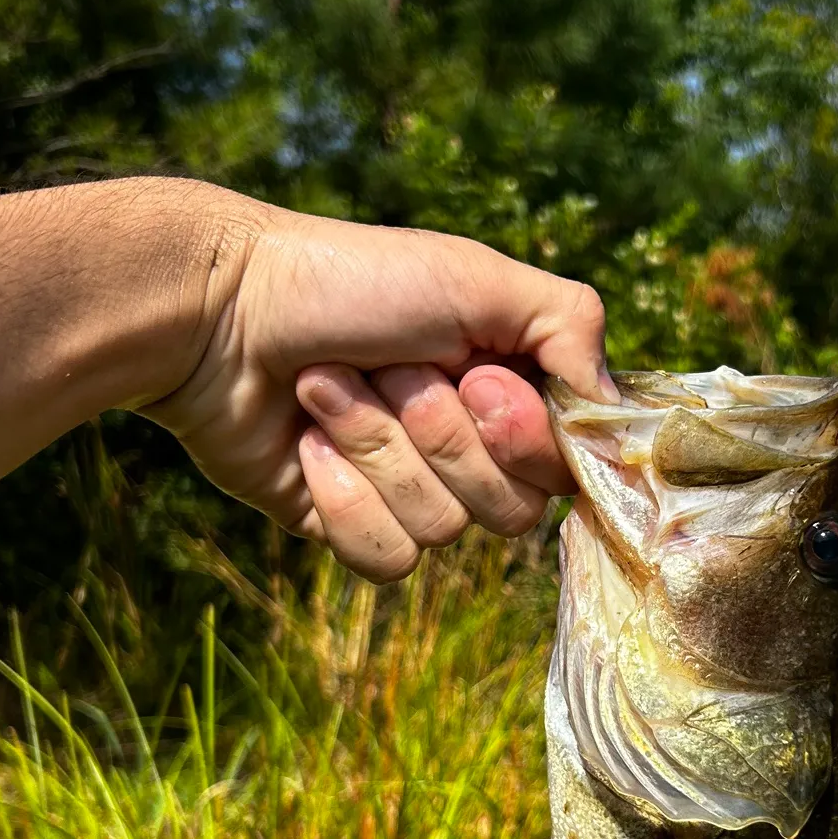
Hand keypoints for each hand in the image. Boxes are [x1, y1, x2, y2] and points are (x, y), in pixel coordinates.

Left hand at [148, 203, 606, 581]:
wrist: (220, 313)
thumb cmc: (352, 283)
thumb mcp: (478, 278)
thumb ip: (572, 327)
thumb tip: (617, 412)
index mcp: (511, 395)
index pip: (565, 467)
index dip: (520, 435)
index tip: (473, 377)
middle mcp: (471, 452)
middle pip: (510, 511)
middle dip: (439, 435)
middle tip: (391, 371)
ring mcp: (411, 496)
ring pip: (441, 530)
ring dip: (377, 448)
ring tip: (329, 390)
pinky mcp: (352, 530)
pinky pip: (386, 559)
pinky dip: (342, 497)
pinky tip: (307, 446)